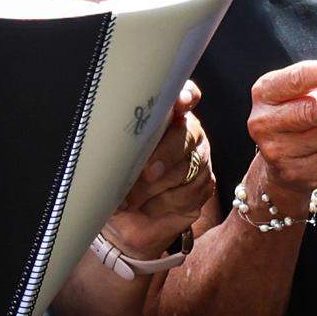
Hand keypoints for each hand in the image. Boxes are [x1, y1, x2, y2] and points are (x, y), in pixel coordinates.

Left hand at [99, 88, 218, 263]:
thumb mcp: (112, 156)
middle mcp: (187, 132)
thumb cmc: (117, 178)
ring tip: (131, 198)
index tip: (180, 102)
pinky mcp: (204, 187)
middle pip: (186, 135)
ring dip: (155, 187)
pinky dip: (163, 203)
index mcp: (166, 115)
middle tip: (146, 173)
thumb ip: (121, 141)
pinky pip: (189, 193)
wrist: (126, 220)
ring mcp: (199, 160)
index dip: (185, 96)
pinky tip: (147, 206)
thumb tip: (115, 140)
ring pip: (186, 169)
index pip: (185, 95)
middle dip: (164, 155)